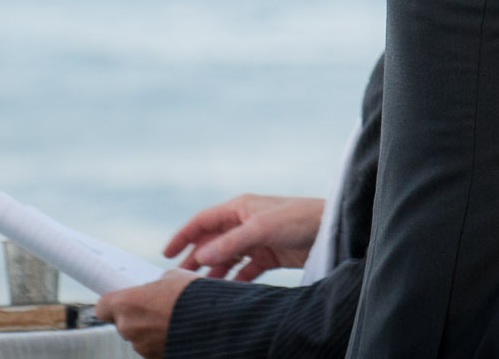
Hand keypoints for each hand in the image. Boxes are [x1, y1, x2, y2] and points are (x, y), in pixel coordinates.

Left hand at [95, 270, 196, 358]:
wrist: (215, 323)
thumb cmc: (194, 299)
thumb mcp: (174, 277)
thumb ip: (157, 284)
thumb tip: (158, 288)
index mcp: (126, 303)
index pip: (103, 306)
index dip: (112, 301)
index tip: (121, 297)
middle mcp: (129, 328)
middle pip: (123, 322)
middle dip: (137, 314)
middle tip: (156, 305)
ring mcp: (142, 347)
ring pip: (140, 336)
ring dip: (151, 328)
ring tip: (173, 317)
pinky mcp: (156, 358)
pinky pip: (153, 347)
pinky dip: (162, 339)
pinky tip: (178, 329)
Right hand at [163, 193, 324, 279]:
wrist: (331, 230)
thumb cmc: (299, 218)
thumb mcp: (262, 228)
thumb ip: (231, 243)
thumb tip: (202, 256)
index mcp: (240, 207)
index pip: (204, 221)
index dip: (184, 236)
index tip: (167, 253)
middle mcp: (246, 222)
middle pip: (213, 241)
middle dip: (197, 258)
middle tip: (180, 277)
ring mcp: (257, 239)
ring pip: (228, 257)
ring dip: (215, 271)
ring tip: (201, 289)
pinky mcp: (270, 255)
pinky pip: (246, 269)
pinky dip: (236, 279)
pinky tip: (229, 290)